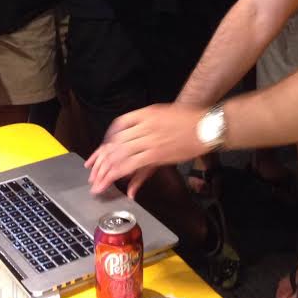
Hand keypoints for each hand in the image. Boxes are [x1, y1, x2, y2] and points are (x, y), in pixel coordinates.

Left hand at [85, 103, 204, 194]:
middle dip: (100, 162)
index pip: (116, 127)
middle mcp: (143, 126)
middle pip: (114, 144)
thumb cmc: (187, 120)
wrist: (206, 125)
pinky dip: (122, 174)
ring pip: (120, 156)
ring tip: (98, 184)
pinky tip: (116, 182)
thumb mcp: (161, 114)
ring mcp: (149, 140)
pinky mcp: (156, 154)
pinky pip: (133, 165)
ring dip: (106, 172)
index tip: (98, 154)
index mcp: (144, 114)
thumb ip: (144, 125)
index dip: (105, 142)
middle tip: (92, 174)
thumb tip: (131, 136)